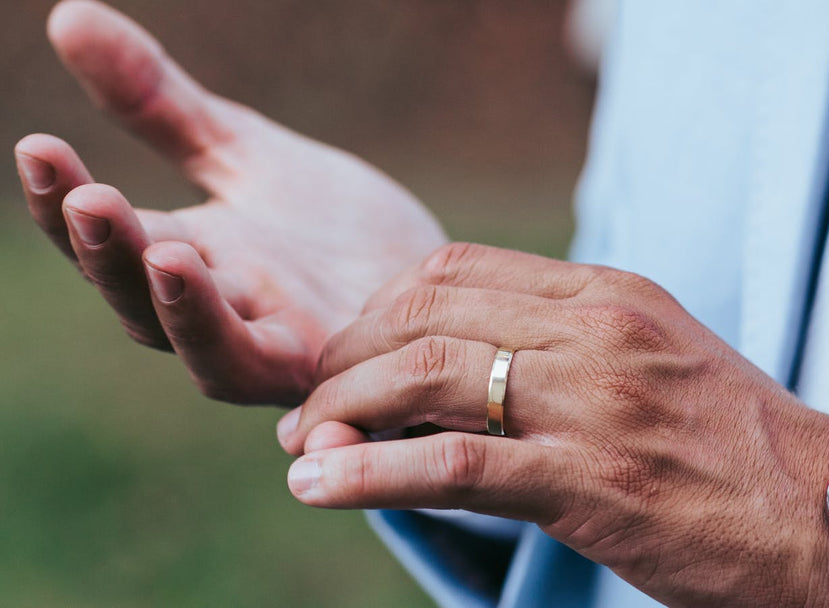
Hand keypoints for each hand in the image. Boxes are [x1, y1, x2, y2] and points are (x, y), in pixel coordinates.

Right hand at [14, 0, 446, 403]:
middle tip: (93, 201)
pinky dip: (319, 421)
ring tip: (171, 256)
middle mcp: (229, 319)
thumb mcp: (247, 154)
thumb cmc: (332, 229)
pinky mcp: (357, 382)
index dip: (64, 205)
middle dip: (115, 259)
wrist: (427, 280)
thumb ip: (162, 106)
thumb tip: (67, 16)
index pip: (109, 242)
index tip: (39, 148)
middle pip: (148, 309)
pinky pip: (330, 410)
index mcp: (192, 262)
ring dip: (191, 316)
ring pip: (223, 359)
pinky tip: (315, 421)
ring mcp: (291, 357)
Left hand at [276, 243, 828, 606]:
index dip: (381, 308)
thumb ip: (568, 348)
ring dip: (345, 409)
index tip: (353, 352)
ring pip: (428, 376)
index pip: (458, 269)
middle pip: (426, 312)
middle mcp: (596, 330)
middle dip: (348, 355)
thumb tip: (465, 370)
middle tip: (313, 403)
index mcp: (610, 294)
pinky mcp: (590, 481)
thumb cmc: (737, 445)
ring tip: (306, 446)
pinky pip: (455, 466)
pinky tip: (323, 485)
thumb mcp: (655, 363)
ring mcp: (593, 402)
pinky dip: (372, 473)